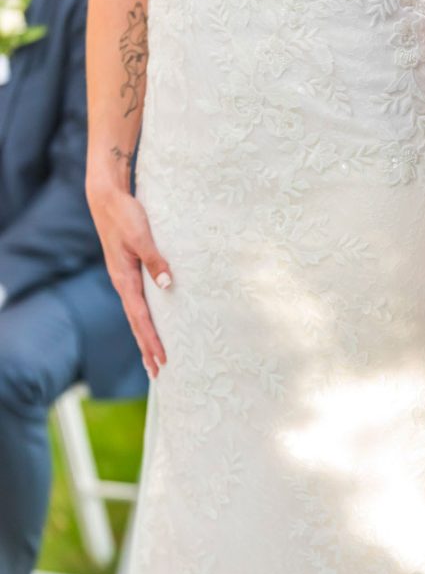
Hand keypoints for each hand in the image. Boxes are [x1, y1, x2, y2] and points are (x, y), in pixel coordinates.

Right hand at [87, 181, 170, 377]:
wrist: (107, 199)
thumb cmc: (126, 215)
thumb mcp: (141, 235)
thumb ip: (155, 259)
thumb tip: (167, 284)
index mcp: (125, 279)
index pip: (141, 318)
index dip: (152, 340)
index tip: (162, 360)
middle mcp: (124, 284)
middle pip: (137, 324)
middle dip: (147, 349)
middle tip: (159, 374)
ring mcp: (125, 280)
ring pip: (136, 316)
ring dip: (145, 338)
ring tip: (154, 360)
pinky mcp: (129, 273)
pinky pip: (138, 304)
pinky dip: (145, 320)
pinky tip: (151, 326)